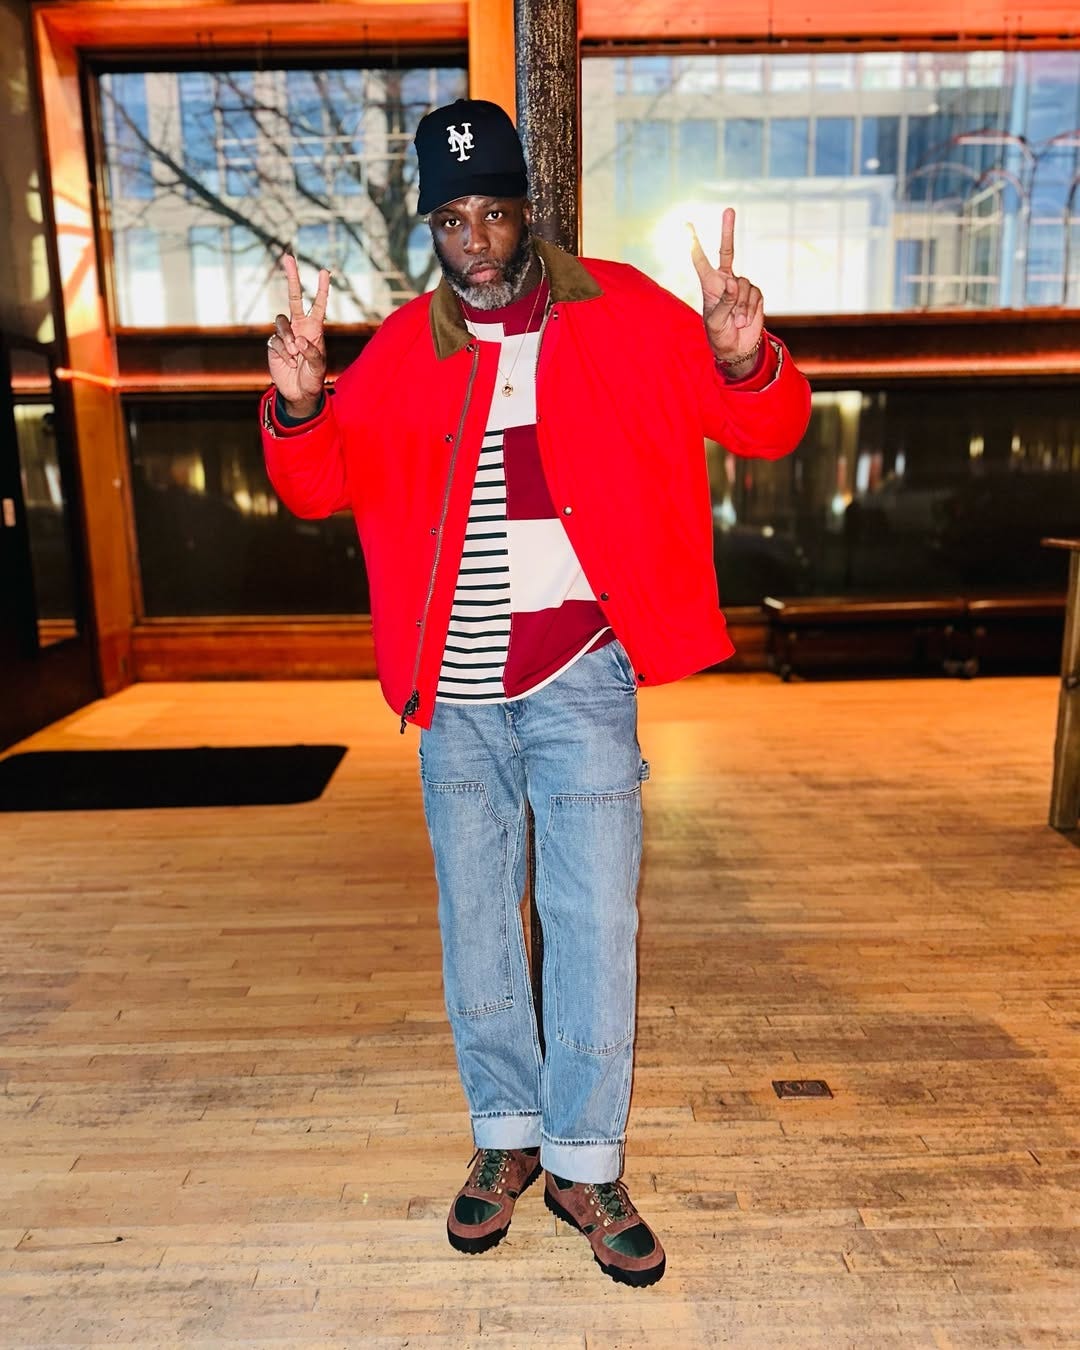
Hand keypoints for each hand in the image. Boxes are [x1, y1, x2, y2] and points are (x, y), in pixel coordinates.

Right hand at [267, 255, 329, 414]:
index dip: (322, 290)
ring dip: (288, 339)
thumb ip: (312, 352)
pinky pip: (276, 342)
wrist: (299, 392)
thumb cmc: (313, 378)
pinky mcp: (273, 344)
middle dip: (292, 277)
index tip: (324, 272)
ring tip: (295, 356)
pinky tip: (289, 363)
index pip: (318, 305)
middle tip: (288, 257)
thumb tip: (298, 340)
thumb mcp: (318, 366)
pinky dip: (284, 353)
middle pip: (293, 297)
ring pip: (281, 322)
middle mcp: (299, 327)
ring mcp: (285, 334)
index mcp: (314, 329)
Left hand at [688, 208, 763, 365]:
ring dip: (740, 307)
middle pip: (727, 251)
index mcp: (709, 285)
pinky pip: (754, 295)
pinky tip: (745, 320)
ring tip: (736, 321)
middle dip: (728, 230)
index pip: (700, 261)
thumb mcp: (715, 321)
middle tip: (728, 209)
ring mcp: (741, 286)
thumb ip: (724, 302)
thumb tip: (734, 282)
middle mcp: (725, 281)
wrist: (737, 348)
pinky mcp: (755, 294)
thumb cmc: (719, 335)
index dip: (694, 243)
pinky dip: (750, 309)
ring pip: (743, 285)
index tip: (686, 225)